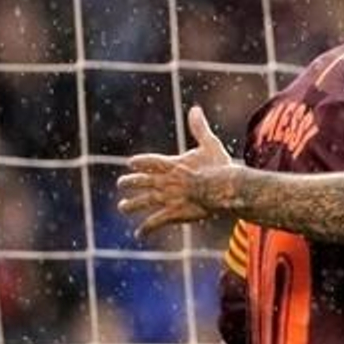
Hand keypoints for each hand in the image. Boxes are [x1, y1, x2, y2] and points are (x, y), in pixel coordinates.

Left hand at [116, 106, 234, 236]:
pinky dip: (146, 229)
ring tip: (123, 207)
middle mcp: (164, 181)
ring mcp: (167, 198)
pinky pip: (155, 222)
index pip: (148, 162)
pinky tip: (139, 234)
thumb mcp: (209, 144)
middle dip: (129, 182)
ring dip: (132, 205)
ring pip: (143, 202)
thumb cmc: (219, 166)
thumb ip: (199, 128)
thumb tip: (195, 109)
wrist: (222, 188)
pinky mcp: (173, 214)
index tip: (131, 164)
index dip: (139, 163)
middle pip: (141, 182)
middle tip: (121, 184)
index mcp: (171, 164)